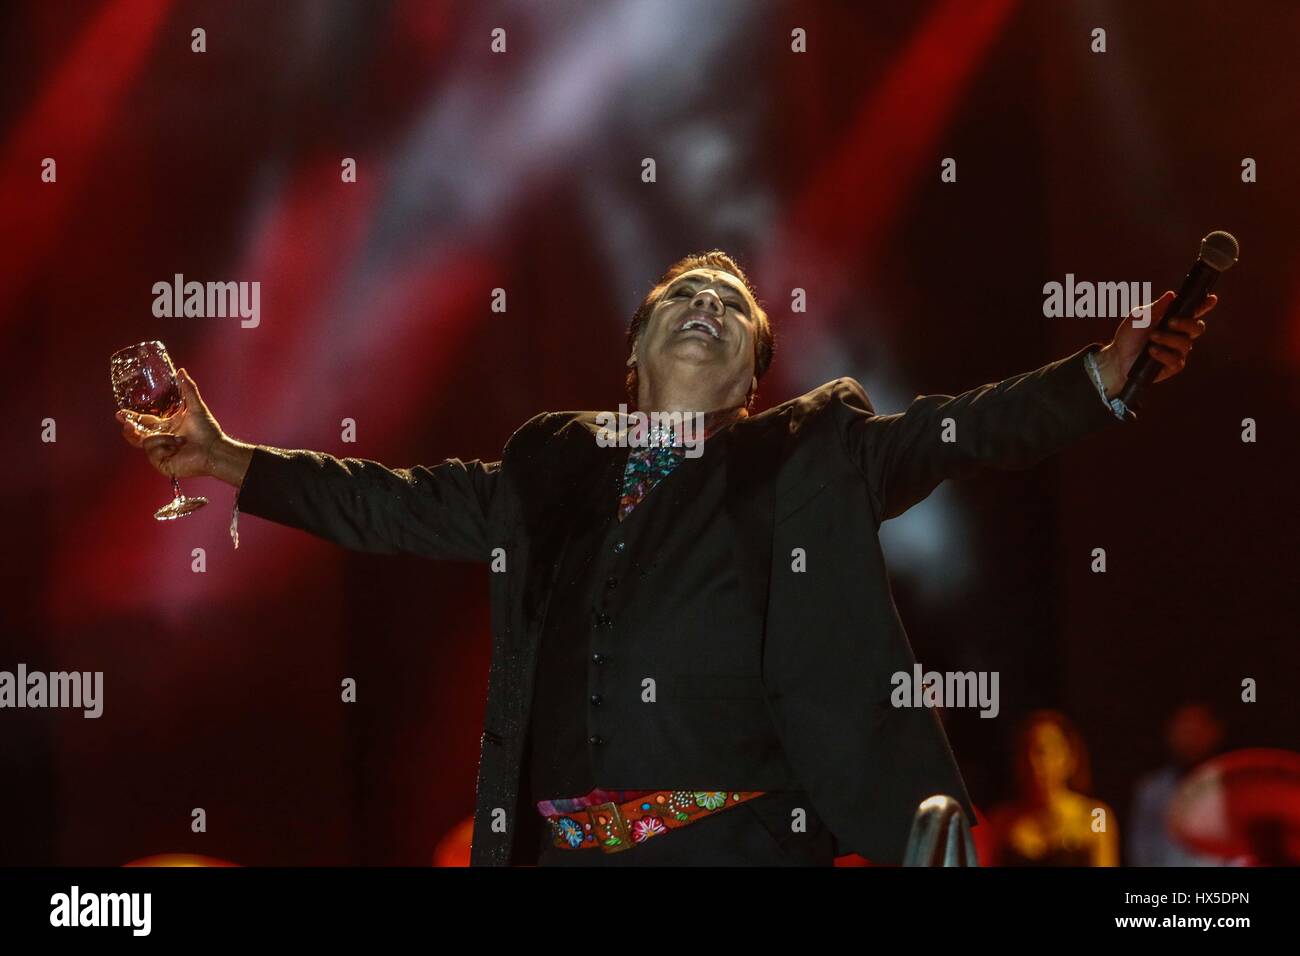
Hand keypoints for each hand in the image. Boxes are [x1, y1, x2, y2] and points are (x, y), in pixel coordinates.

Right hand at [115, 368, 223, 479]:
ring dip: (161, 438)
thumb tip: (181, 370)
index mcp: (167, 427)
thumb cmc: (208, 431)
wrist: (215, 450)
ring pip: (145, 441)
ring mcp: (160, 452)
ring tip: (179, 440)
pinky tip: (176, 448)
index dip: (131, 418)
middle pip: (137, 434)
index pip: (144, 422)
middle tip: (126, 422)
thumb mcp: (196, 407)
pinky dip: (163, 446)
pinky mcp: (161, 463)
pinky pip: (152, 451)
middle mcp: (161, 439)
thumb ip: (188, 389)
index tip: (120, 413)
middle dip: (129, 428)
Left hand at [1094, 290, 1216, 395]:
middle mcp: (1180, 335)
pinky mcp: (1172, 366)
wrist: (1117, 356)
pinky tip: (1151, 351)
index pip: (1194, 312)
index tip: (1211, 298)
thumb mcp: (1139, 317)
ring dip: (1168, 339)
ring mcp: (1178, 351)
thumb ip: (1155, 307)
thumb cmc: (1130, 335)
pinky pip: (1176, 360)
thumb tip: (1171, 295)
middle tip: (1170, 322)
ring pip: (1186, 344)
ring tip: (1152, 337)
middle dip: (1187, 323)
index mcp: (1175, 320)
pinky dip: (1163, 353)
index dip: (1205, 305)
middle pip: (1198, 328)